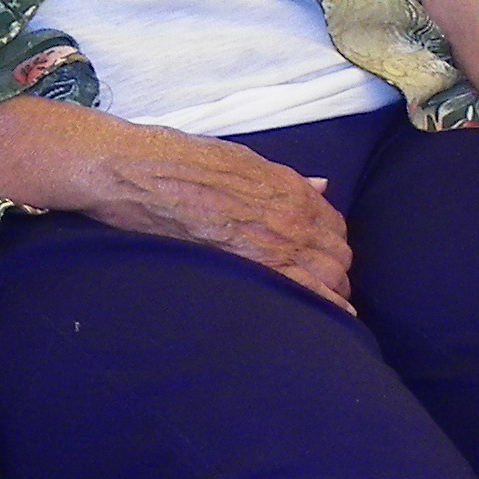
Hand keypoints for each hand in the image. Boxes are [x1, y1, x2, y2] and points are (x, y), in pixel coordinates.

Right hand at [76, 124, 353, 311]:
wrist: (140, 172)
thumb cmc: (180, 160)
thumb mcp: (240, 159)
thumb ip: (284, 179)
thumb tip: (320, 187)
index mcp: (289, 186)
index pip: (334, 225)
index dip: (330, 243)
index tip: (320, 255)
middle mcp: (292, 214)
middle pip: (338, 255)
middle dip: (335, 270)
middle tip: (321, 284)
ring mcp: (276, 241)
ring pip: (330, 276)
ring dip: (330, 290)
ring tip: (320, 304)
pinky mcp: (254, 265)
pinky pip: (305, 292)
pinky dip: (325, 307)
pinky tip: (335, 320)